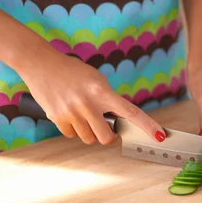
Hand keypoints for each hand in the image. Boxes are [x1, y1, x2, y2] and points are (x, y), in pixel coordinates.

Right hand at [18, 51, 166, 144]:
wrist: (41, 63)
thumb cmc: (73, 72)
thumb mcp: (96, 80)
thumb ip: (109, 100)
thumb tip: (121, 121)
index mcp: (102, 91)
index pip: (131, 112)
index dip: (148, 126)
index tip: (160, 136)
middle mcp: (88, 104)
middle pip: (106, 137)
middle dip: (108, 136)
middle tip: (105, 126)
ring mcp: (71, 112)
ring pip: (88, 138)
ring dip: (89, 131)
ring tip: (82, 113)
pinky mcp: (56, 118)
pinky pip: (72, 135)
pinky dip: (73, 129)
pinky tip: (68, 112)